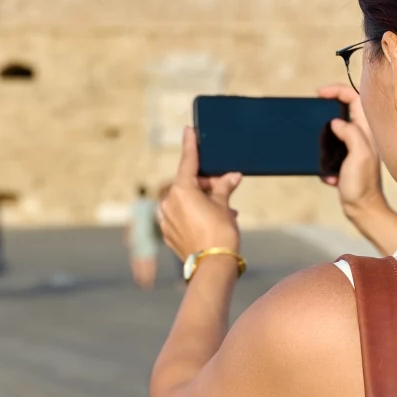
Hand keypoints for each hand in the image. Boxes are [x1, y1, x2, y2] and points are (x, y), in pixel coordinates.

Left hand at [158, 127, 241, 259]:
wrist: (213, 266)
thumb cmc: (220, 233)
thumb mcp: (223, 206)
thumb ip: (223, 187)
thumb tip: (231, 176)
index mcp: (181, 191)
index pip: (187, 162)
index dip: (190, 145)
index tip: (188, 131)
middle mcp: (168, 203)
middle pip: (187, 184)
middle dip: (206, 184)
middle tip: (225, 186)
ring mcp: (165, 219)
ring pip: (185, 201)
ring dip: (202, 201)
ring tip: (224, 210)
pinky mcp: (167, 234)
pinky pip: (181, 216)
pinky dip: (194, 214)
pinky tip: (211, 221)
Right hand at [317, 84, 385, 215]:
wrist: (363, 209)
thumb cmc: (363, 184)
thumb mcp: (359, 155)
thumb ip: (351, 134)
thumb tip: (336, 122)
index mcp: (366, 131)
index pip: (355, 98)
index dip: (338, 90)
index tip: (320, 93)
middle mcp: (362, 135)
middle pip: (346, 109)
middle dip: (329, 106)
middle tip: (315, 107)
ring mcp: (354, 147)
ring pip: (336, 128)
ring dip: (324, 136)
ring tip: (320, 148)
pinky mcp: (346, 159)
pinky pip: (332, 149)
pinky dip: (325, 157)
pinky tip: (329, 174)